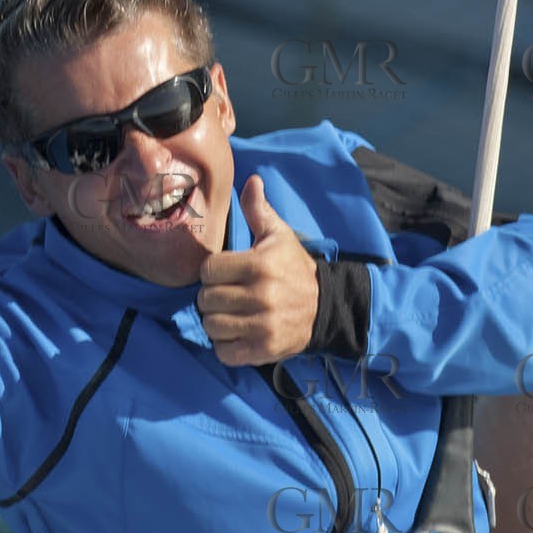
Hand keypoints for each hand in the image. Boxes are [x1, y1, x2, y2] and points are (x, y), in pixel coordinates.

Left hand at [198, 176, 316, 365]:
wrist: (326, 306)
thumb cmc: (294, 267)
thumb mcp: (279, 236)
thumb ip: (259, 210)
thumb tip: (251, 180)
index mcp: (260, 265)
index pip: (208, 270)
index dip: (212, 272)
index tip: (225, 274)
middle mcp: (261, 295)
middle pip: (206, 299)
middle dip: (212, 297)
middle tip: (227, 296)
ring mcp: (263, 325)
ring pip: (212, 326)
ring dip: (216, 322)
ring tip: (230, 315)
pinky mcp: (264, 349)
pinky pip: (224, 352)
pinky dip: (225, 346)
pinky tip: (236, 333)